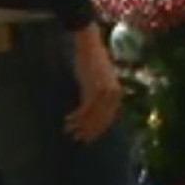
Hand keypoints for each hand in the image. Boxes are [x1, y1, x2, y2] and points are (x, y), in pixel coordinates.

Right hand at [64, 25, 122, 141]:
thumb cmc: (92, 60)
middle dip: (89, 131)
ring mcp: (105, 93)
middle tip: (78, 139)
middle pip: (101, 120)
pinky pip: (85, 109)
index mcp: (117, 93)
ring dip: (80, 125)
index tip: (88, 137)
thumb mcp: (98, 80)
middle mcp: (114, 95)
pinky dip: (77, 116)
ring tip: (69, 131)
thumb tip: (90, 108)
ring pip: (92, 116)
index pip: (108, 118)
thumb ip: (97, 94)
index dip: (98, 129)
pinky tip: (68, 120)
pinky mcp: (95, 90)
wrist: (89, 46)